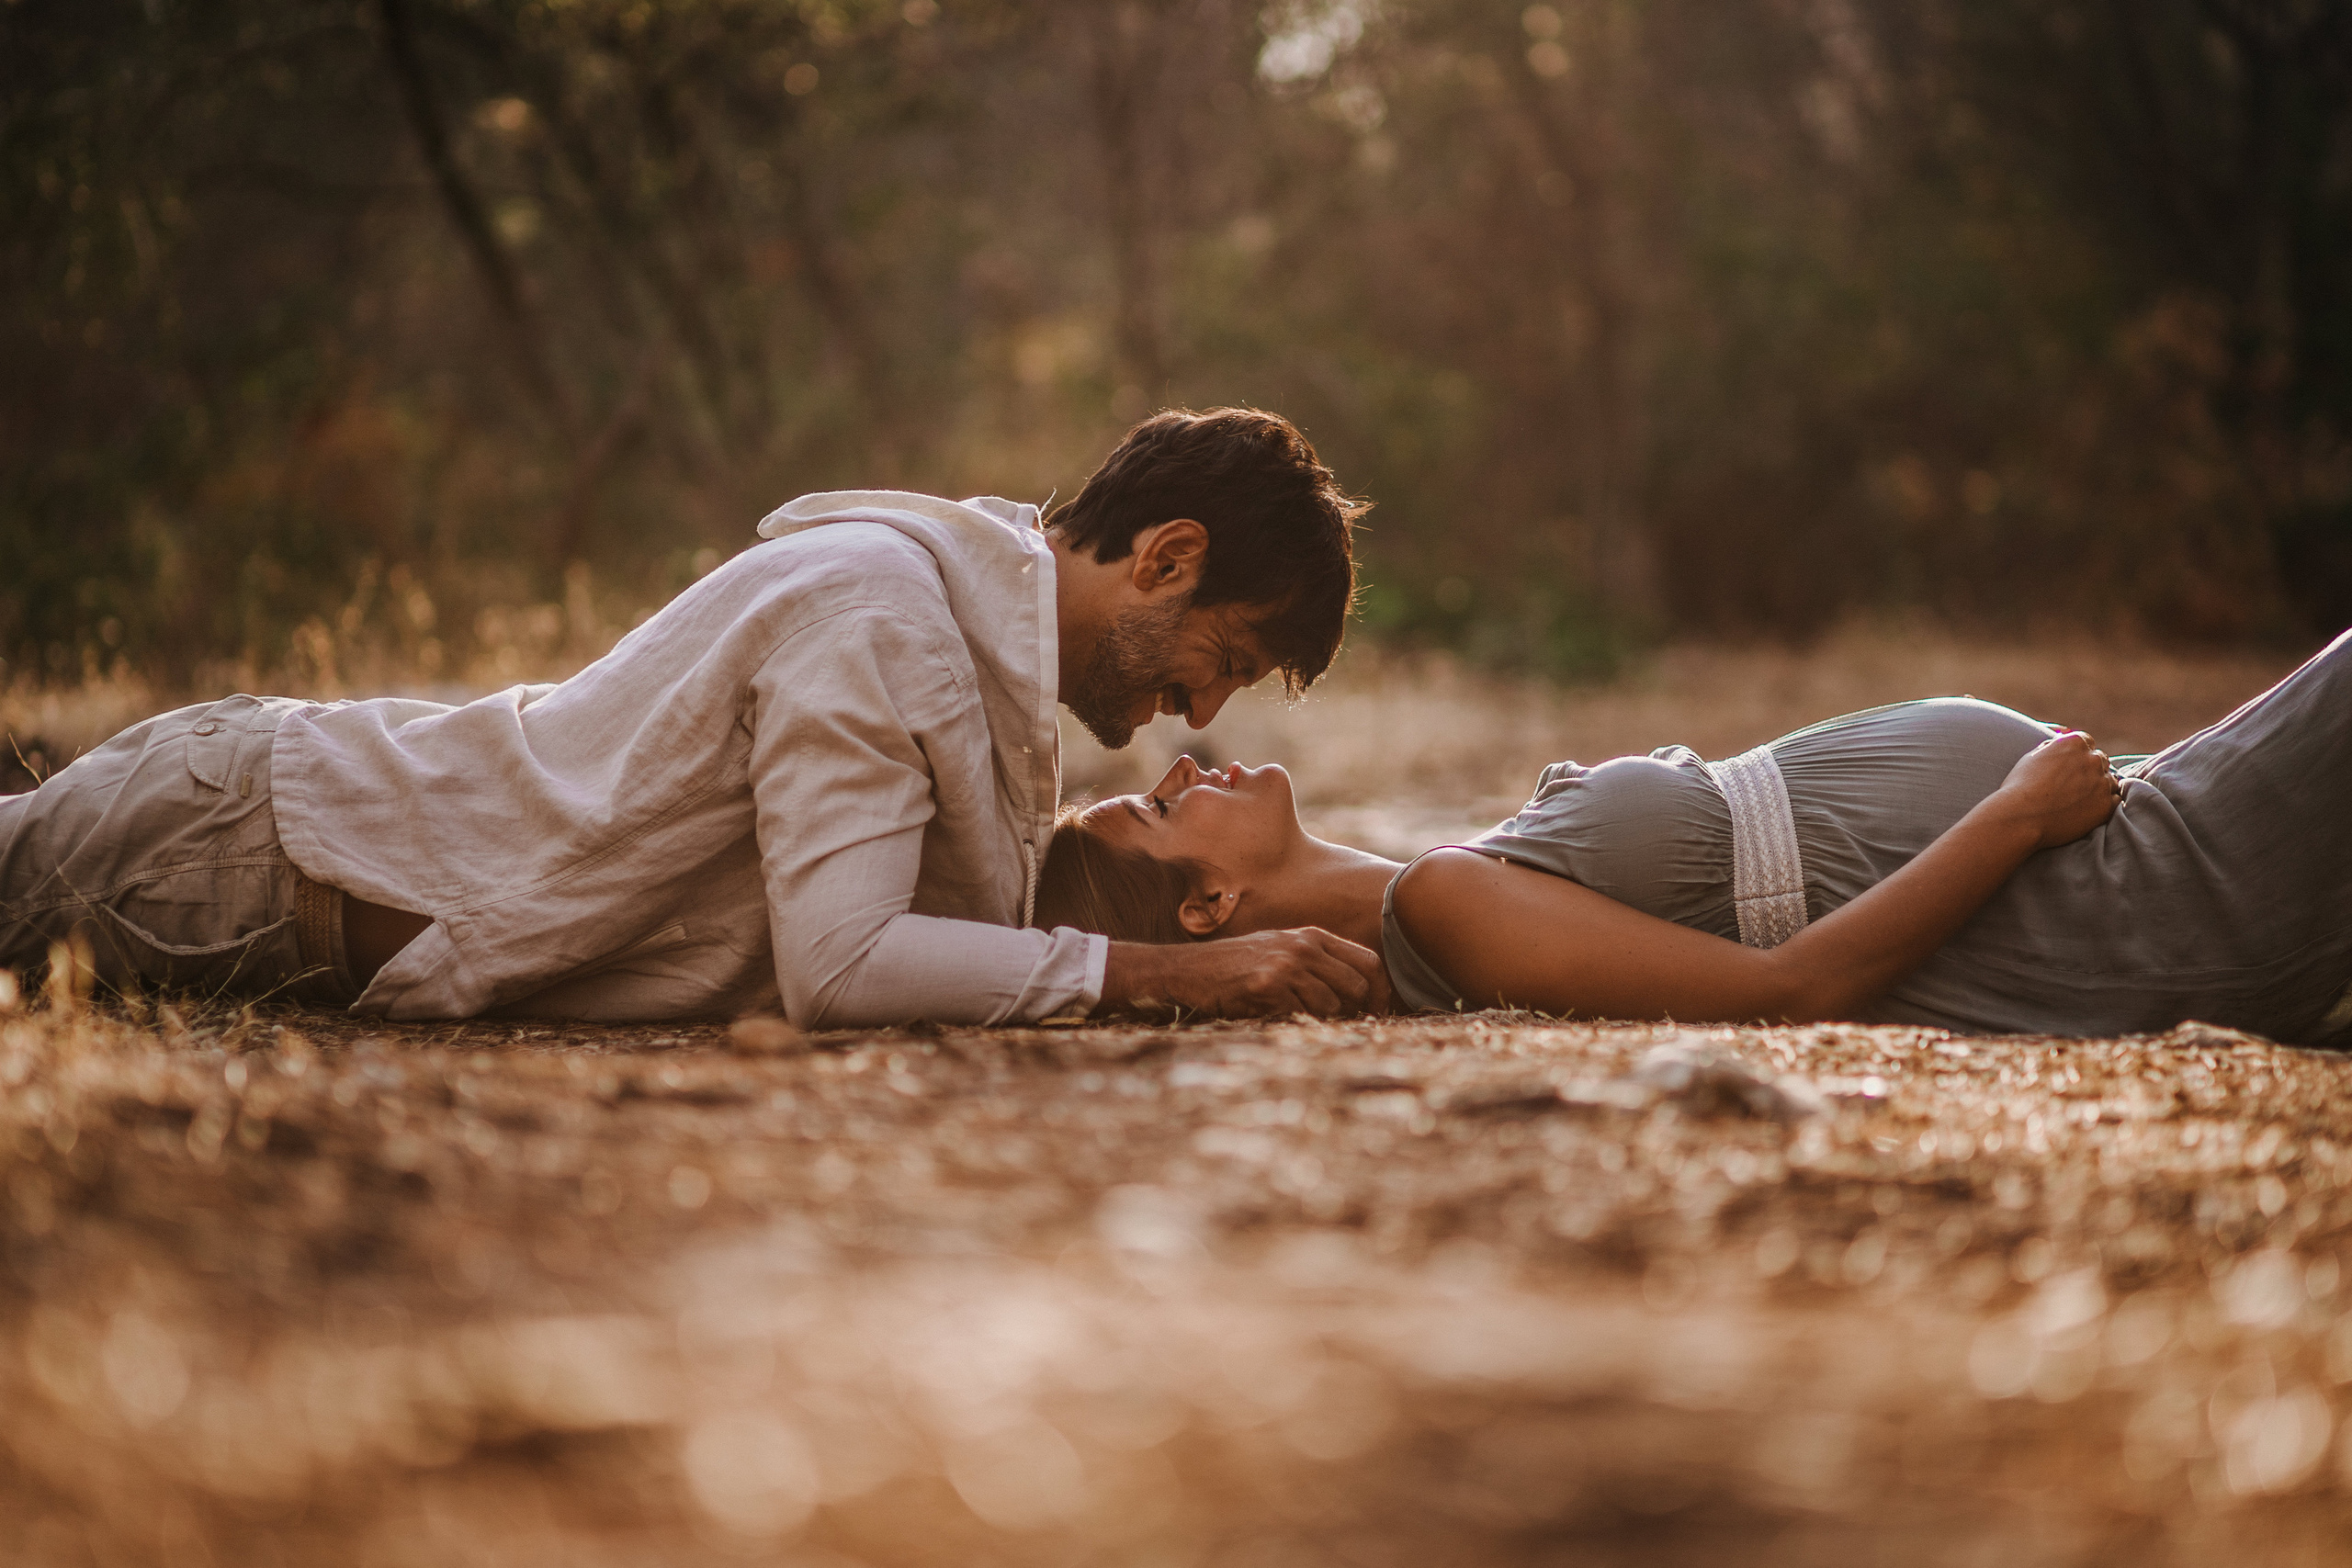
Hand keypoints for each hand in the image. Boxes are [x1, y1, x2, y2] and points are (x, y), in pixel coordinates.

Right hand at [1102, 928, 1390, 1017]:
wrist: (1190, 969)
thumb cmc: (1238, 965)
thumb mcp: (1280, 950)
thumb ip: (1317, 962)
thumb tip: (1360, 993)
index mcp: (1311, 936)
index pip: (1368, 962)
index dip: (1380, 991)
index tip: (1377, 1011)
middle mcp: (1303, 947)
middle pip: (1357, 985)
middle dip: (1356, 1010)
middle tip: (1344, 1026)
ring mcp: (1285, 965)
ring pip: (1331, 1005)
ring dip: (1319, 1019)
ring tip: (1294, 1015)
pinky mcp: (1267, 986)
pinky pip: (1300, 1014)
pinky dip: (1292, 1021)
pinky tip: (1271, 1014)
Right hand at [1992, 729, 2122, 848]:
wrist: (2020, 817)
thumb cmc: (2019, 786)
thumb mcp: (2033, 755)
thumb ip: (2054, 745)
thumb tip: (2064, 735)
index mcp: (2074, 742)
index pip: (2087, 742)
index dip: (2078, 755)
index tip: (2069, 768)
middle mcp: (2092, 759)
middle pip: (2100, 760)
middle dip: (2090, 769)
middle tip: (2072, 785)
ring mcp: (2101, 782)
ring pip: (2110, 780)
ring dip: (2099, 787)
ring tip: (2077, 800)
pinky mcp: (2106, 805)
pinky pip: (2115, 800)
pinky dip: (2105, 804)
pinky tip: (2086, 809)